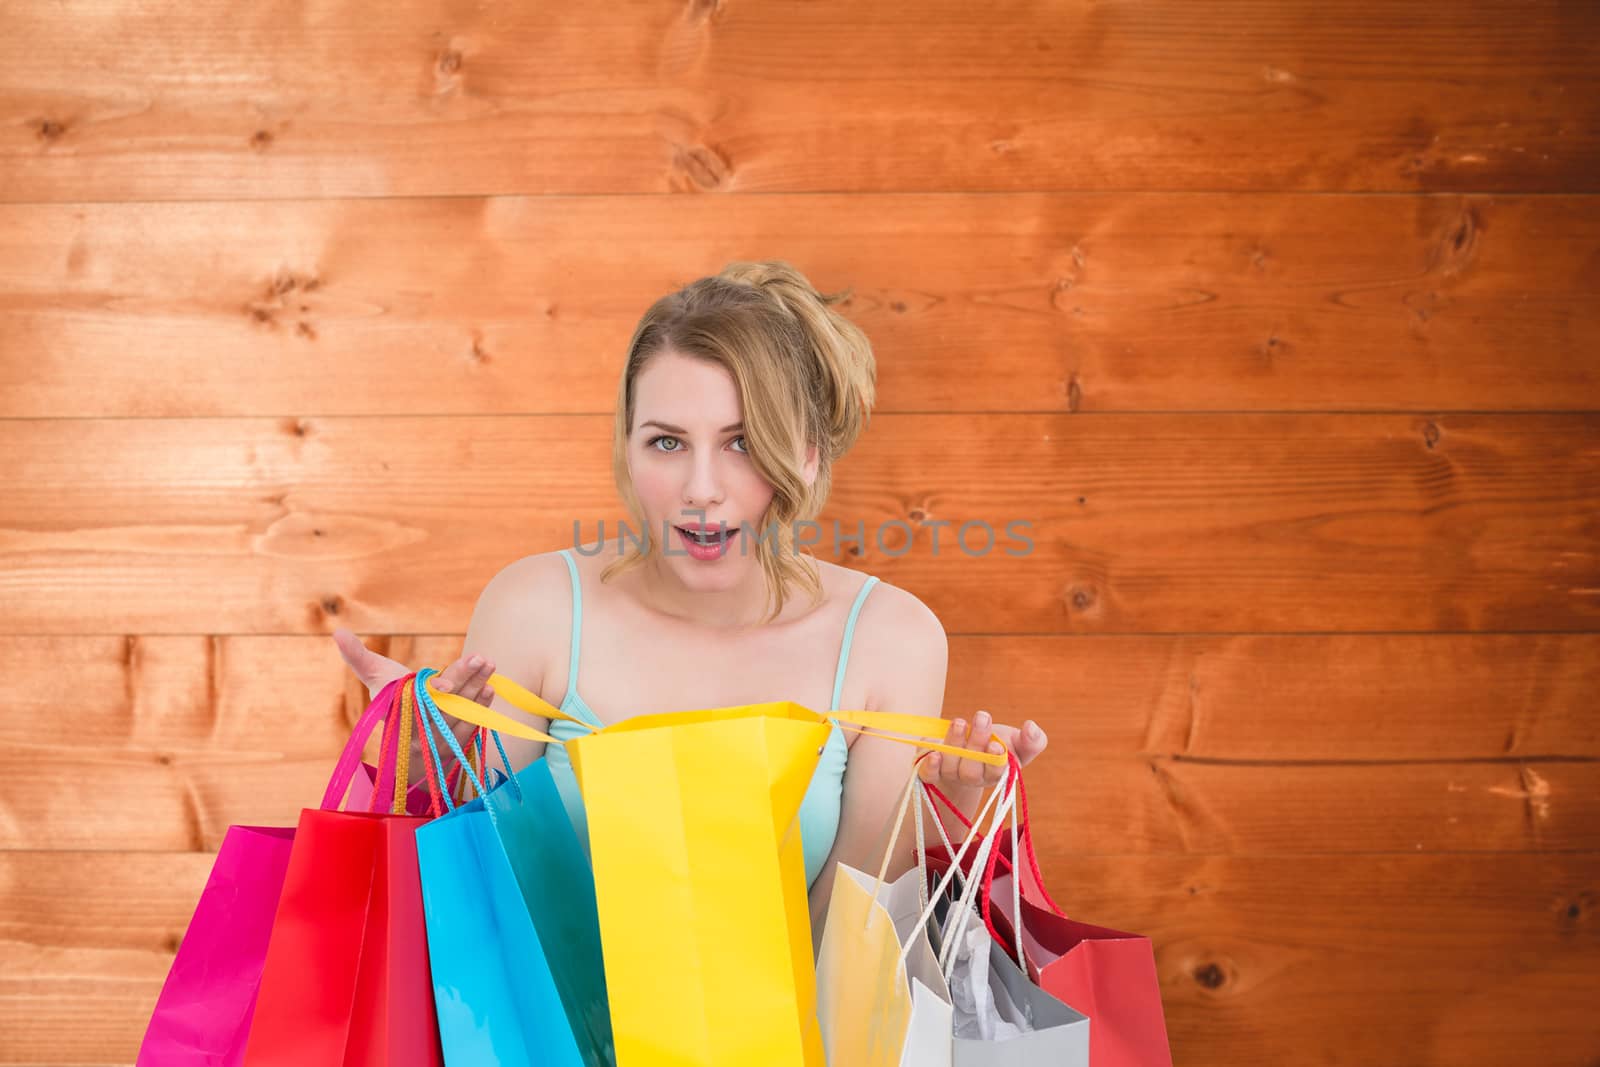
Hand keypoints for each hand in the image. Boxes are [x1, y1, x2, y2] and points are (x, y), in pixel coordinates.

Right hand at [331, 627, 497, 746]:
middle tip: (481, 658)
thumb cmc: (391, 697)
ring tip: (489, 666)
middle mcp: (418, 731)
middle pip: (445, 705)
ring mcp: (437, 741)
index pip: (418, 700)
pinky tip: (490, 689)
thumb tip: (338, 632)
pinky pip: (470, 727)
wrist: (403, 740)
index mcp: (398, 712)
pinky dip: (481, 708)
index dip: (431, 691)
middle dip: (464, 681)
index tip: (445, 680)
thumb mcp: (375, 677)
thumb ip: (357, 656)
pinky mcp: (453, 747)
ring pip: (460, 715)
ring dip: (477, 690)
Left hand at [920, 710, 1048, 789]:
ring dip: (954, 743)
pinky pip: (928, 774)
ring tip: (960, 722)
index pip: (996, 772)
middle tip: (982, 717)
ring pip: (950, 766)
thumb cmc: (995, 746)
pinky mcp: (931, 771)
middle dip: (976, 742)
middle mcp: (972, 778)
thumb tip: (1031, 727)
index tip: (997, 745)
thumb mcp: (1017, 742)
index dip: (995, 761)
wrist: (965, 753)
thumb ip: (1033, 740)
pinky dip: (930, 765)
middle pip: (971, 769)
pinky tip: (934, 753)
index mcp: (995, 774)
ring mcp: (951, 776)